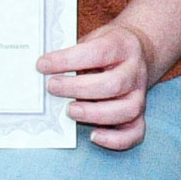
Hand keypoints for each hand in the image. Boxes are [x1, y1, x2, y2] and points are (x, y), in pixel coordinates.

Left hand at [38, 18, 172, 150]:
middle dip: (78, 89)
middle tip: (52, 87)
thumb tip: (41, 71)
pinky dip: (116, 139)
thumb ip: (72, 54)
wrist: (138, 51)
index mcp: (123, 46)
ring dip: (94, 114)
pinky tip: (93, 136)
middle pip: (113, 84)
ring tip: (69, 110)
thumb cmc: (106, 49)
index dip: (68, 60)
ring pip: (127, 110)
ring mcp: (139, 94)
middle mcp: (135, 71)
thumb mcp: (92, 40)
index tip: (42, 65)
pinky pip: (135, 132)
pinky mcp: (139, 114)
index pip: (98, 52)